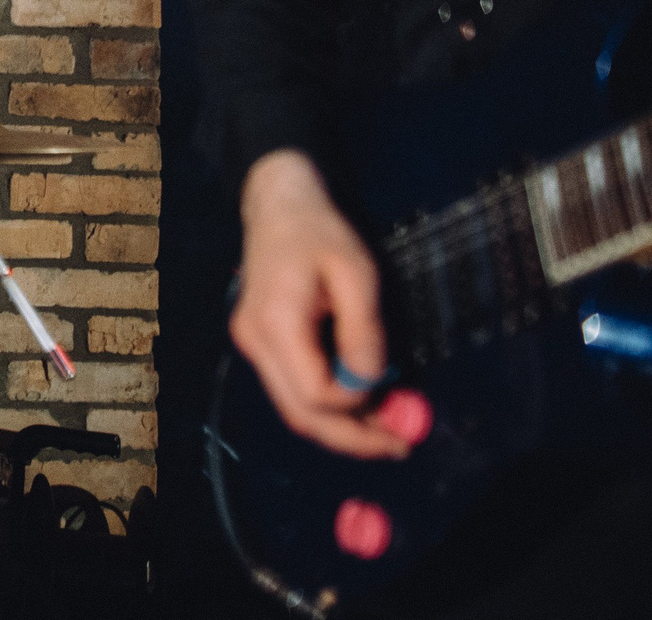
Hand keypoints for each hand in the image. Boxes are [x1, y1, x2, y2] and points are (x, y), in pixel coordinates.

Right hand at [232, 150, 412, 459]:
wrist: (278, 204)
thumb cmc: (320, 232)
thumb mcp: (356, 274)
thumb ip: (364, 332)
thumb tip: (373, 385)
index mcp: (275, 323)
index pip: (316, 393)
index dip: (360, 406)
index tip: (399, 402)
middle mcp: (254, 342)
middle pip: (299, 413)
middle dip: (350, 438)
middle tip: (398, 446)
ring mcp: (251, 344)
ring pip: (292, 407)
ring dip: (339, 427)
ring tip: (384, 432)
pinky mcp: (258, 342)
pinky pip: (291, 388)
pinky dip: (325, 405)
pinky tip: (357, 404)